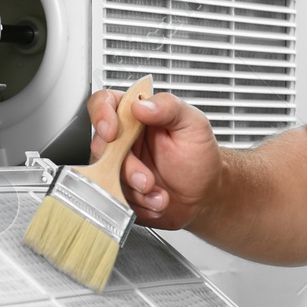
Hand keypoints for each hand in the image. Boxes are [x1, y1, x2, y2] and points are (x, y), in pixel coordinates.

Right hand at [86, 88, 221, 229]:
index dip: (101, 114)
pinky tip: (155, 201)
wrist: (205, 194)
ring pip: (106, 176)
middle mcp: (124, 138)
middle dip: (126, 168)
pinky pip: (113, 197)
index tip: (112, 133)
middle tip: (147, 180)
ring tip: (159, 194)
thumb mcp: (193, 124)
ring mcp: (119, 164)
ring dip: (134, 191)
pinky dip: (136, 204)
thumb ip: (169, 107)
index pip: (106, 102)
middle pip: (101, 146)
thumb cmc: (200, 156)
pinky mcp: (119, 188)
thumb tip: (141, 105)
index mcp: (137, 115)